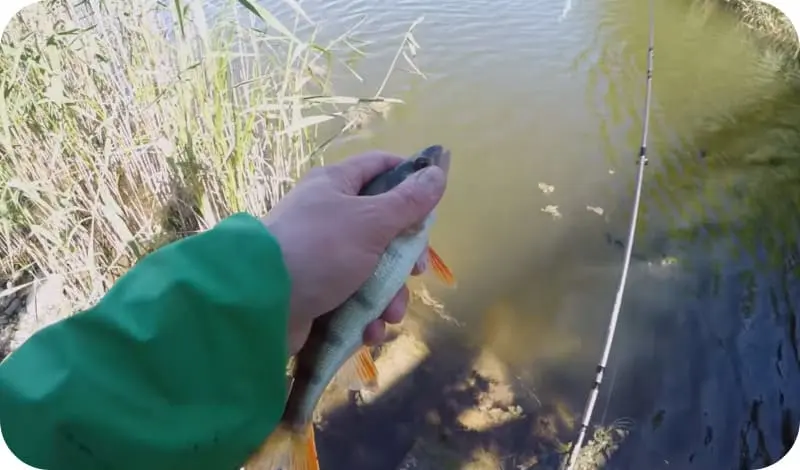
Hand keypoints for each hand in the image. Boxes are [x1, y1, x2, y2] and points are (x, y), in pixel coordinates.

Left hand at [260, 151, 447, 354]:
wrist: (261, 303)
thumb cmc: (320, 250)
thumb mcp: (371, 222)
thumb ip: (408, 202)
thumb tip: (438, 172)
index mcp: (336, 185)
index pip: (380, 166)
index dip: (410, 179)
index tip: (433, 203)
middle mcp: (328, 215)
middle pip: (383, 226)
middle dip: (404, 257)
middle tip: (416, 272)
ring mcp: (321, 255)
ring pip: (372, 269)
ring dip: (388, 295)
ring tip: (388, 315)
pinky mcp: (316, 292)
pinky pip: (353, 298)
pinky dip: (365, 315)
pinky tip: (369, 331)